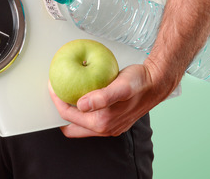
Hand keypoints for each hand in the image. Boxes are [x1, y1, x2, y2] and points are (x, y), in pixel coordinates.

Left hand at [49, 63, 175, 137]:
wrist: (157, 82)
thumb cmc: (139, 82)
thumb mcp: (121, 87)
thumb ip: (102, 97)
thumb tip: (81, 105)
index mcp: (102, 123)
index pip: (68, 116)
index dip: (56, 100)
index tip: (52, 84)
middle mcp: (105, 128)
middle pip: (71, 124)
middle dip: (60, 108)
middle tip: (56, 89)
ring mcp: (110, 125)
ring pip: (80, 122)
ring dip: (71, 108)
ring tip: (66, 91)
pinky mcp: (113, 119)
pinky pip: (91, 117)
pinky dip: (82, 107)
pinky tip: (81, 92)